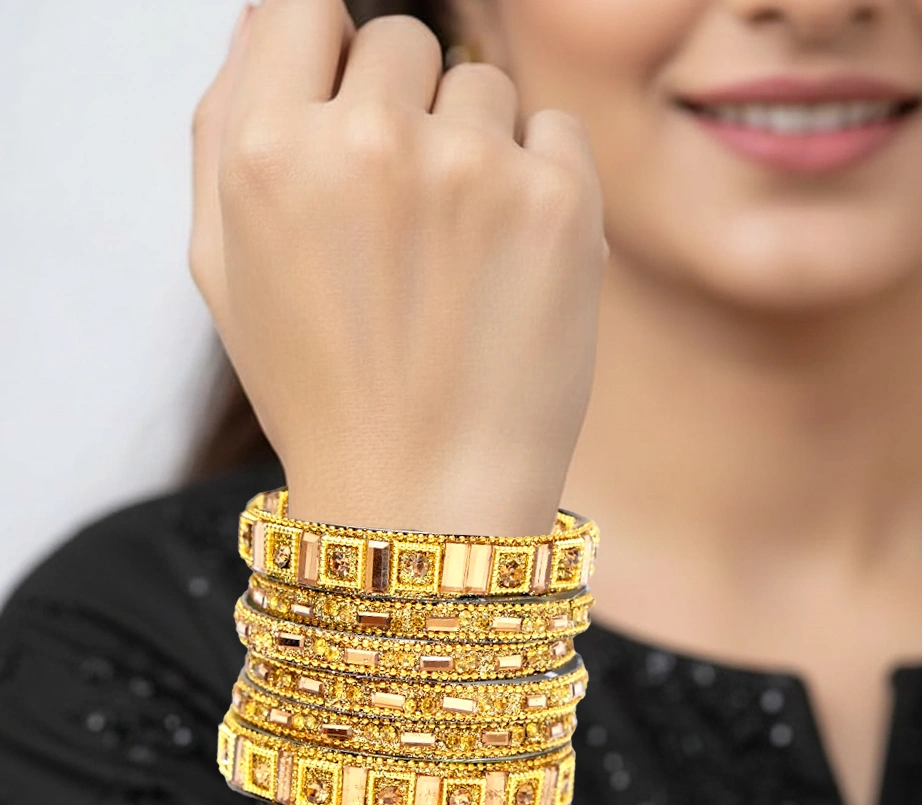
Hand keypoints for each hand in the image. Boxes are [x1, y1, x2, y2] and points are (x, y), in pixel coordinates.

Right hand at [190, 1, 606, 535]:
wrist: (425, 501)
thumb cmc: (321, 391)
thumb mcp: (223, 269)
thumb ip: (225, 127)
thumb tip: (271, 16)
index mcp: (269, 151)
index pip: (306, 5)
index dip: (332, 54)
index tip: (353, 107)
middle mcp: (370, 142)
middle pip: (404, 39)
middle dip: (406, 111)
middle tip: (410, 220)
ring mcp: (474, 168)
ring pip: (486, 86)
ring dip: (477, 150)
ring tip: (461, 259)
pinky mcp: (561, 203)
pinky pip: (557, 131)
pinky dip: (543, 179)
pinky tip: (516, 262)